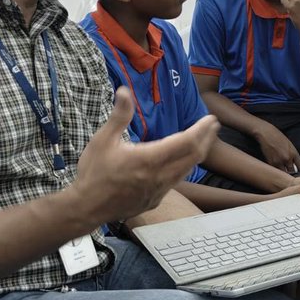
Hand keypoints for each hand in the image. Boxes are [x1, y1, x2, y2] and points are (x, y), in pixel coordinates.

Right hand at [75, 88, 218, 222]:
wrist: (86, 208)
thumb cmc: (94, 172)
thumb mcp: (103, 140)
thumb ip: (119, 115)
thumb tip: (124, 91)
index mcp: (149, 158)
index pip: (186, 142)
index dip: (201, 130)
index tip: (210, 120)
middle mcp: (159, 176)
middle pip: (194, 156)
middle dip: (206, 139)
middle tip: (213, 126)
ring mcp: (159, 190)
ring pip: (187, 170)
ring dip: (197, 153)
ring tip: (202, 140)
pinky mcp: (155, 200)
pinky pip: (176, 181)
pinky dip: (185, 167)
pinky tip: (182, 162)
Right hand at [254, 122, 299, 173]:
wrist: (266, 133)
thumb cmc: (278, 137)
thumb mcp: (290, 144)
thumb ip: (295, 155)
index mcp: (294, 153)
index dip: (299, 169)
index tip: (298, 169)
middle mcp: (287, 158)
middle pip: (292, 171)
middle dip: (291, 170)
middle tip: (288, 168)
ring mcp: (279, 162)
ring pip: (283, 172)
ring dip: (283, 171)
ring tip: (282, 166)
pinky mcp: (271, 163)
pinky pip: (276, 170)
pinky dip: (276, 168)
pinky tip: (276, 163)